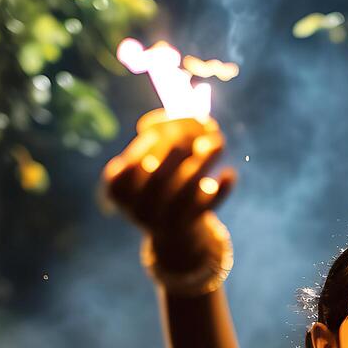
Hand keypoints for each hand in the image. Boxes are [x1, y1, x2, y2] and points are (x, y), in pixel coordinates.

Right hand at [101, 111, 236, 261]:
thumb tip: (199, 119)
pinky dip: (220, 190)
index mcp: (118, 190)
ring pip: (186, 191)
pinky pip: (207, 207)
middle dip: (178, 148)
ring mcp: (165, 221)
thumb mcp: (150, 157)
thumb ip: (163, 131)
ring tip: (217, 142)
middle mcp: (139, 209)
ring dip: (203, 162)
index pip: (129, 167)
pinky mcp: (190, 225)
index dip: (147, 145)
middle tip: (196, 127)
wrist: (170, 228)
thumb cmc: (156, 179)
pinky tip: (228, 173)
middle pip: (159, 178)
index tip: (158, 128)